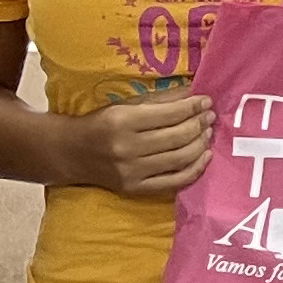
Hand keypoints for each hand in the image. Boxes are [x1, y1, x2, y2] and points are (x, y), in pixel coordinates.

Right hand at [74, 89, 212, 197]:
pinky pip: (174, 181)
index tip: (207, 101)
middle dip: (199, 124)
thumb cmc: (102, 123)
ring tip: (208, 133)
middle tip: (210, 116)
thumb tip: (194, 93)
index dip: (192, 107)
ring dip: (201, 144)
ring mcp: (132, 172)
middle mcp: (127, 148)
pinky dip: (195, 169)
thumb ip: (160, 100)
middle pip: (177, 137)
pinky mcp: (135, 189)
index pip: (169, 114)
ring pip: (179, 158)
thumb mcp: (125, 105)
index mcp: (122, 122)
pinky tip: (205, 156)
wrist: (72, 153)